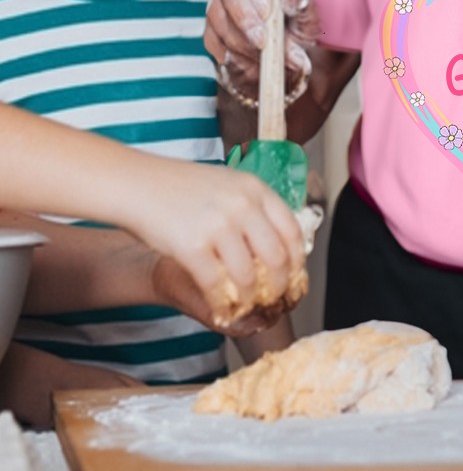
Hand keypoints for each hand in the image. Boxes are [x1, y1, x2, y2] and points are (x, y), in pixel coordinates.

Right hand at [122, 159, 305, 323]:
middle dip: (279, 284)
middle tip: (273, 297)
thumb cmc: (180, 186)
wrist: (137, 183)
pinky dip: (221, 302)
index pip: (291, 230)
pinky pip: (216, 285)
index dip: (297, 259)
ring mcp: (218, 225)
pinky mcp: (192, 246)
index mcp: (255, 188)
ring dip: (249, 298)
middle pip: (277, 256)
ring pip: (249, 276)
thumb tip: (278, 243)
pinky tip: (220, 307)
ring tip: (244, 304)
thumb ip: (253, 207)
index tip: (294, 274)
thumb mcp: (228, 184)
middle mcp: (242, 205)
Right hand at [205, 0, 321, 94]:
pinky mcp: (211, 31)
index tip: (268, 11)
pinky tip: (247, 63)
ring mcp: (219, 6)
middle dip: (244, 17)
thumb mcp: (308, 18)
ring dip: (239, 39)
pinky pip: (211, 40)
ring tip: (261, 57)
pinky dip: (229, 54)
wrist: (285, 58)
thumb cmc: (297, 28)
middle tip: (262, 41)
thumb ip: (302, 6)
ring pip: (216, 15)